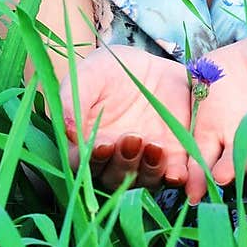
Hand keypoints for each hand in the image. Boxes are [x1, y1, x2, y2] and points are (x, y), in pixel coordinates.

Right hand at [59, 45, 191, 192]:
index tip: (101, 144)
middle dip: (122, 162)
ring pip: (144, 180)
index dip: (91, 160)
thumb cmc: (109, 70)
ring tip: (155, 146)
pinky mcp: (173, 158)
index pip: (82, 164)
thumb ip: (73, 100)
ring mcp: (144, 161)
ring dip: (149, 170)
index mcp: (88, 144)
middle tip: (131, 138)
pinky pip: (174, 175)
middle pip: (114, 177)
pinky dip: (176, 177)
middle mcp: (115, 160)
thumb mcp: (88, 75)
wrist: (149, 66)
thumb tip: (68, 131)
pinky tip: (178, 173)